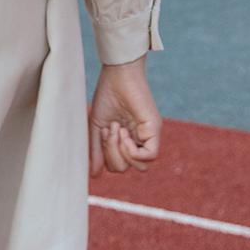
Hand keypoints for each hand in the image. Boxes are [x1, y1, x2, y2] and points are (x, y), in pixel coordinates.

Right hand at [89, 58, 161, 175]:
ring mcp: (148, 137)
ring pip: (140, 167)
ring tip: (117, 129)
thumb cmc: (107, 96)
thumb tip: (95, 174)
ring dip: (122, 151)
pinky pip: (149, 156)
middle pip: (127, 168)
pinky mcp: (154, 130)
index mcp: (126, 141)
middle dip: (112, 153)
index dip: (106, 155)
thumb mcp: (96, 126)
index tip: (102, 132)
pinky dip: (132, 150)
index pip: (118, 166)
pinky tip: (125, 134)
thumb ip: (95, 150)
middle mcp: (139, 141)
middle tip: (110, 130)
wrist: (117, 75)